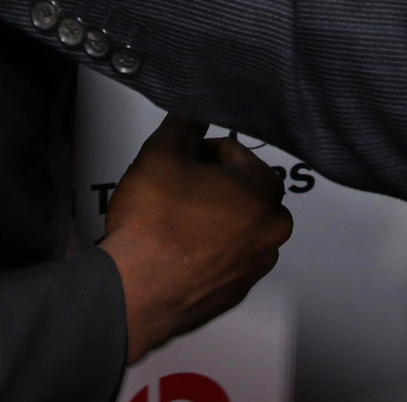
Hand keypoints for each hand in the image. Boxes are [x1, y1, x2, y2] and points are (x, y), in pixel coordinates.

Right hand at [100, 116, 293, 362]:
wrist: (134, 293)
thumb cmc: (153, 225)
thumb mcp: (162, 153)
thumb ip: (184, 124)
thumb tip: (195, 113)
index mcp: (263, 192)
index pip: (236, 152)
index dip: (201, 151)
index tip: (179, 160)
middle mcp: (271, 230)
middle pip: (240, 188)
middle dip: (210, 182)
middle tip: (175, 187)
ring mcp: (255, 266)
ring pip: (235, 224)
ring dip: (211, 215)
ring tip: (174, 218)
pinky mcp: (235, 292)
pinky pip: (226, 256)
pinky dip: (208, 247)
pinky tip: (178, 246)